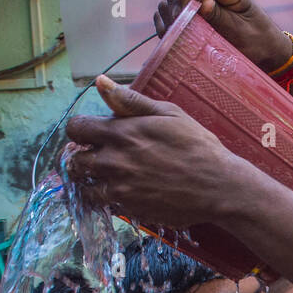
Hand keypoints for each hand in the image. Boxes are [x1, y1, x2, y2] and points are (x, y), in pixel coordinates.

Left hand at [65, 77, 258, 229]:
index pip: (76, 128)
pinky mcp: (130, 210)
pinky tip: (125, 191)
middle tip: (97, 158)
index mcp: (121, 133)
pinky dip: (109, 199)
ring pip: (85, 188)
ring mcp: (120, 189)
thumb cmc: (197, 146)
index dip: (80, 130)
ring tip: (109, 178)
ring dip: (92, 182)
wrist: (218, 186)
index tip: (91, 134)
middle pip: (74, 162)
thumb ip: (130, 100)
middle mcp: (114, 162)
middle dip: (81, 158)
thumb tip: (100, 82)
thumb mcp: (168, 113)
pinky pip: (106, 205)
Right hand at [156, 0, 292, 72]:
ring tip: (174, 37)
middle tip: (175, 33)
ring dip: (169, 17)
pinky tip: (171, 36)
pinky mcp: (196, 11)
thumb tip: (203, 3)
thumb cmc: (258, 42)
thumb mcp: (241, 32)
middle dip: (174, 10)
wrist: (265, 50)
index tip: (178, 20)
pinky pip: (172, 10)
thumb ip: (221, 17)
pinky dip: (167, 22)